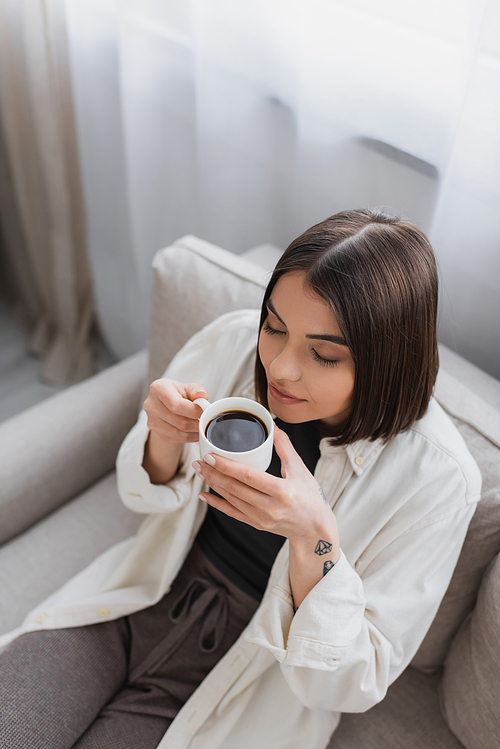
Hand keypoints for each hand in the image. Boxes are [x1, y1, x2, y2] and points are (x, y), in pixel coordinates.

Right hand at [142, 379, 206, 484]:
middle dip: (196, 423)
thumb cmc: (178, 393)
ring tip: (202, 427)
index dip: (193, 411)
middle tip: (206, 422)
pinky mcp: (155, 431)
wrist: (166, 403)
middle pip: (179, 420)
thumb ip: (196, 390)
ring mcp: (151, 420)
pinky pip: (175, 438)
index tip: (204, 412)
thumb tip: (202, 396)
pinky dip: (188, 438)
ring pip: (178, 432)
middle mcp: (151, 405)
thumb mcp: (188, 387)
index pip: (176, 405)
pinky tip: (195, 433)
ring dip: (194, 432)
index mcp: (158, 389)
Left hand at [193, 424, 339, 605]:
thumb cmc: (310, 496)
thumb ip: (285, 447)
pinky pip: (232, 513)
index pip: (248, 477)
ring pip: (231, 500)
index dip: (227, 466)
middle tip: (199, 461)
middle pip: (235, 488)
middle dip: (213, 474)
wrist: (314, 528)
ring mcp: (261, 518)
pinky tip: (204, 495)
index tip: (211, 455)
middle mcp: (270, 508)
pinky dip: (216, 504)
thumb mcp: (300, 469)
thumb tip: (273, 425)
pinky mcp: (256, 524)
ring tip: (200, 471)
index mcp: (282, 491)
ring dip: (213, 485)